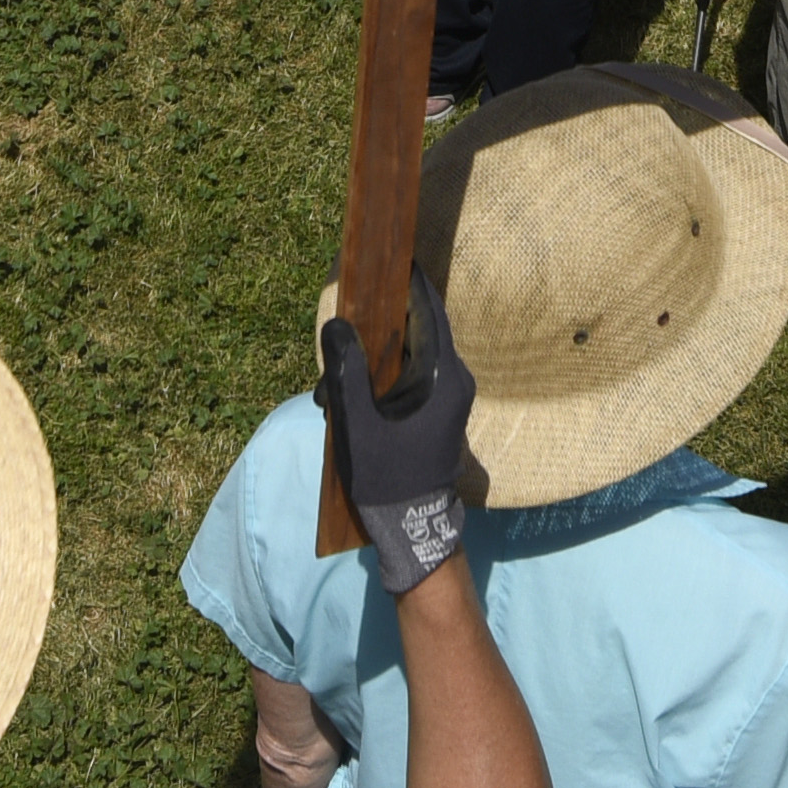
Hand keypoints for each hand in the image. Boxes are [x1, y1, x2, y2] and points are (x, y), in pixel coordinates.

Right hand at [318, 275, 485, 599]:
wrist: (413, 530)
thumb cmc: (389, 478)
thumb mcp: (359, 425)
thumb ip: (346, 373)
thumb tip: (336, 324)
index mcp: (444, 378)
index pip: (430, 313)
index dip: (411, 284)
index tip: (392, 257)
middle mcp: (455, 382)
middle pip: (418, 333)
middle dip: (376, 330)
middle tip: (343, 326)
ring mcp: (449, 400)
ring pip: (410, 359)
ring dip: (373, 361)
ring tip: (332, 385)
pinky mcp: (439, 415)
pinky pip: (410, 380)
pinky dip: (381, 380)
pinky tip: (347, 400)